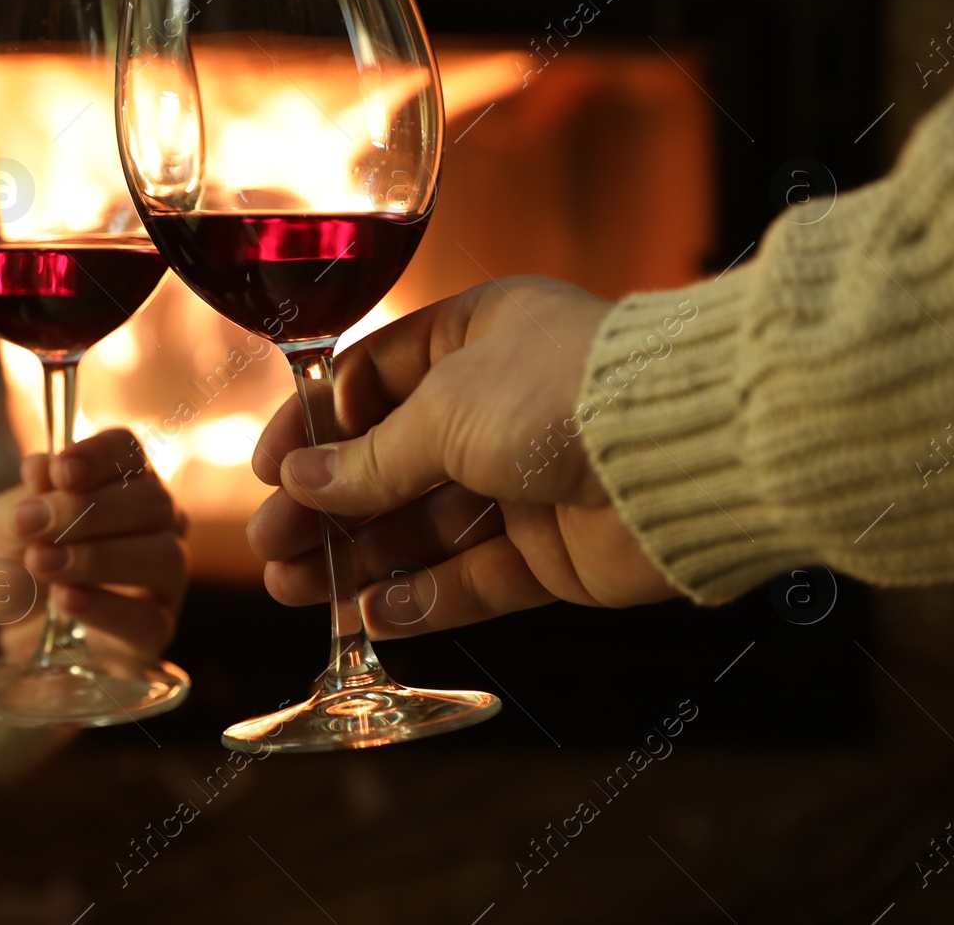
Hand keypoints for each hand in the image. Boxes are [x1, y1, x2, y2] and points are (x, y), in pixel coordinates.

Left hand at [0, 428, 187, 662]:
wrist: (1, 617)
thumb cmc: (18, 552)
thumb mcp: (11, 518)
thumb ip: (31, 494)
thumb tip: (43, 467)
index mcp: (126, 478)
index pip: (128, 452)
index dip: (99, 456)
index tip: (61, 470)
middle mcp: (158, 521)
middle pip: (149, 502)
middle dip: (86, 511)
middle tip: (29, 524)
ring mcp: (164, 576)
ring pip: (162, 557)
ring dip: (97, 558)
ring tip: (40, 562)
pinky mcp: (156, 627)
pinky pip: (148, 619)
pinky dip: (106, 607)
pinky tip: (66, 599)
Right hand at [248, 276, 675, 639]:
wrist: (684, 452)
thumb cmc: (563, 393)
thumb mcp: (443, 412)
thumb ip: (369, 459)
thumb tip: (300, 483)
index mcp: (475, 337)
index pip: (372, 381)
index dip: (315, 426)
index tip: (269, 470)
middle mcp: (500, 404)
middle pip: (392, 463)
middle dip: (327, 507)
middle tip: (271, 546)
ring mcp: (530, 480)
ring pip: (426, 526)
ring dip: (360, 559)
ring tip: (297, 590)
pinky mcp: (557, 550)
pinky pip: (476, 577)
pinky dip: (425, 597)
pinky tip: (373, 616)